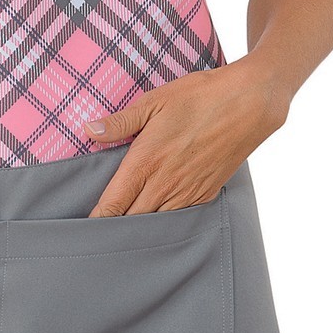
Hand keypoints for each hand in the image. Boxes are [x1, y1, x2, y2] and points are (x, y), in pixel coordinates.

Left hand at [82, 58, 289, 215]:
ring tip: (122, 233)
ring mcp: (186, 192)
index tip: (82, 230)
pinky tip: (154, 220)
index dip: (96, 221)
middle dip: (113, 230)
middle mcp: (164, 184)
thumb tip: (89, 131)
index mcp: (145, 163)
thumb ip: (119, 122)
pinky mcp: (204, 195)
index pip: (112, 205)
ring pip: (155, 224)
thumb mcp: (154, 102)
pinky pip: (178, 219)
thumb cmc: (199, 97)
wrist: (250, 103)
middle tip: (97, 234)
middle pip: (130, 222)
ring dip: (139, 229)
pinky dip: (163, 223)